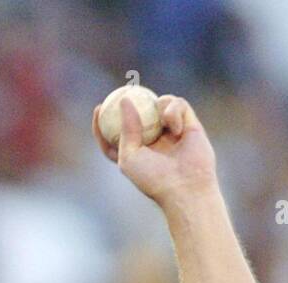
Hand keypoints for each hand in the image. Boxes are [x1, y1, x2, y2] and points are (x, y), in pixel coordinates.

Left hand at [92, 94, 217, 205]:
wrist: (185, 186)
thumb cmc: (153, 177)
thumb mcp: (129, 156)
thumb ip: (125, 129)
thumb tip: (124, 101)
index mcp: (134, 151)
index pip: (114, 133)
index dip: (103, 121)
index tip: (98, 108)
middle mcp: (152, 139)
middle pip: (139, 113)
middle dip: (131, 101)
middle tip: (124, 91)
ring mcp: (171, 130)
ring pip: (159, 103)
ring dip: (159, 107)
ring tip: (164, 124)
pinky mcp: (188, 123)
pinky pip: (178, 104)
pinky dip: (174, 112)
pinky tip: (177, 128)